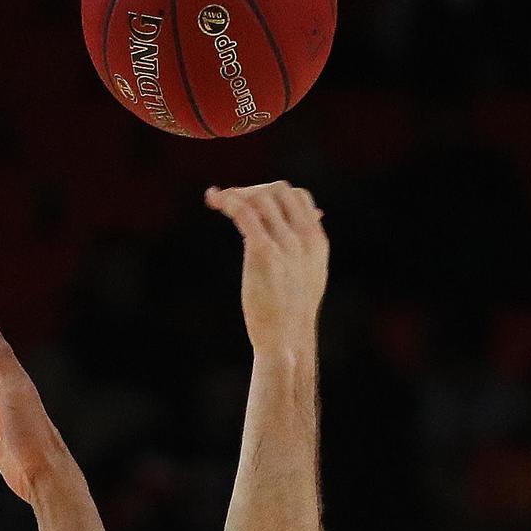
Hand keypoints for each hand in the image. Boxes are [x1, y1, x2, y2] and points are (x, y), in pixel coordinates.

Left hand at [205, 181, 328, 352]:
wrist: (286, 340)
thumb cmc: (293, 312)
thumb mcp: (311, 274)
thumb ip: (308, 245)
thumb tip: (315, 217)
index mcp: (316, 241)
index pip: (298, 197)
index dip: (272, 193)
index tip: (250, 202)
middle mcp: (303, 238)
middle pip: (278, 191)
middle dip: (252, 190)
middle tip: (229, 201)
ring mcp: (285, 245)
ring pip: (260, 198)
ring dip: (236, 195)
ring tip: (217, 201)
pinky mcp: (264, 253)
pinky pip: (245, 213)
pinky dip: (228, 201)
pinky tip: (214, 201)